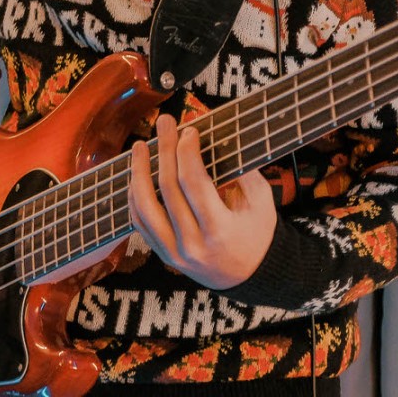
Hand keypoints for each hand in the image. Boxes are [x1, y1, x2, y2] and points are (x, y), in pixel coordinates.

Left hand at [129, 113, 276, 288]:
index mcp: (220, 229)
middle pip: (168, 188)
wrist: (251, 276)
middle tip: (164, 121)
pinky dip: (135, 198)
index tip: (189, 130)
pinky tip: (136, 176)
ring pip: (145, 207)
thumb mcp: (262, 202)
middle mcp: (193, 244)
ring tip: (139, 147)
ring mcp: (175, 253)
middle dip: (164, 149)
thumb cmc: (259, 233)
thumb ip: (242, 171)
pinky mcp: (164, 256)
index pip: (193, 182)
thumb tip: (217, 138)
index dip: (188, 151)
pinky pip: (140, 224)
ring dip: (139, 172)